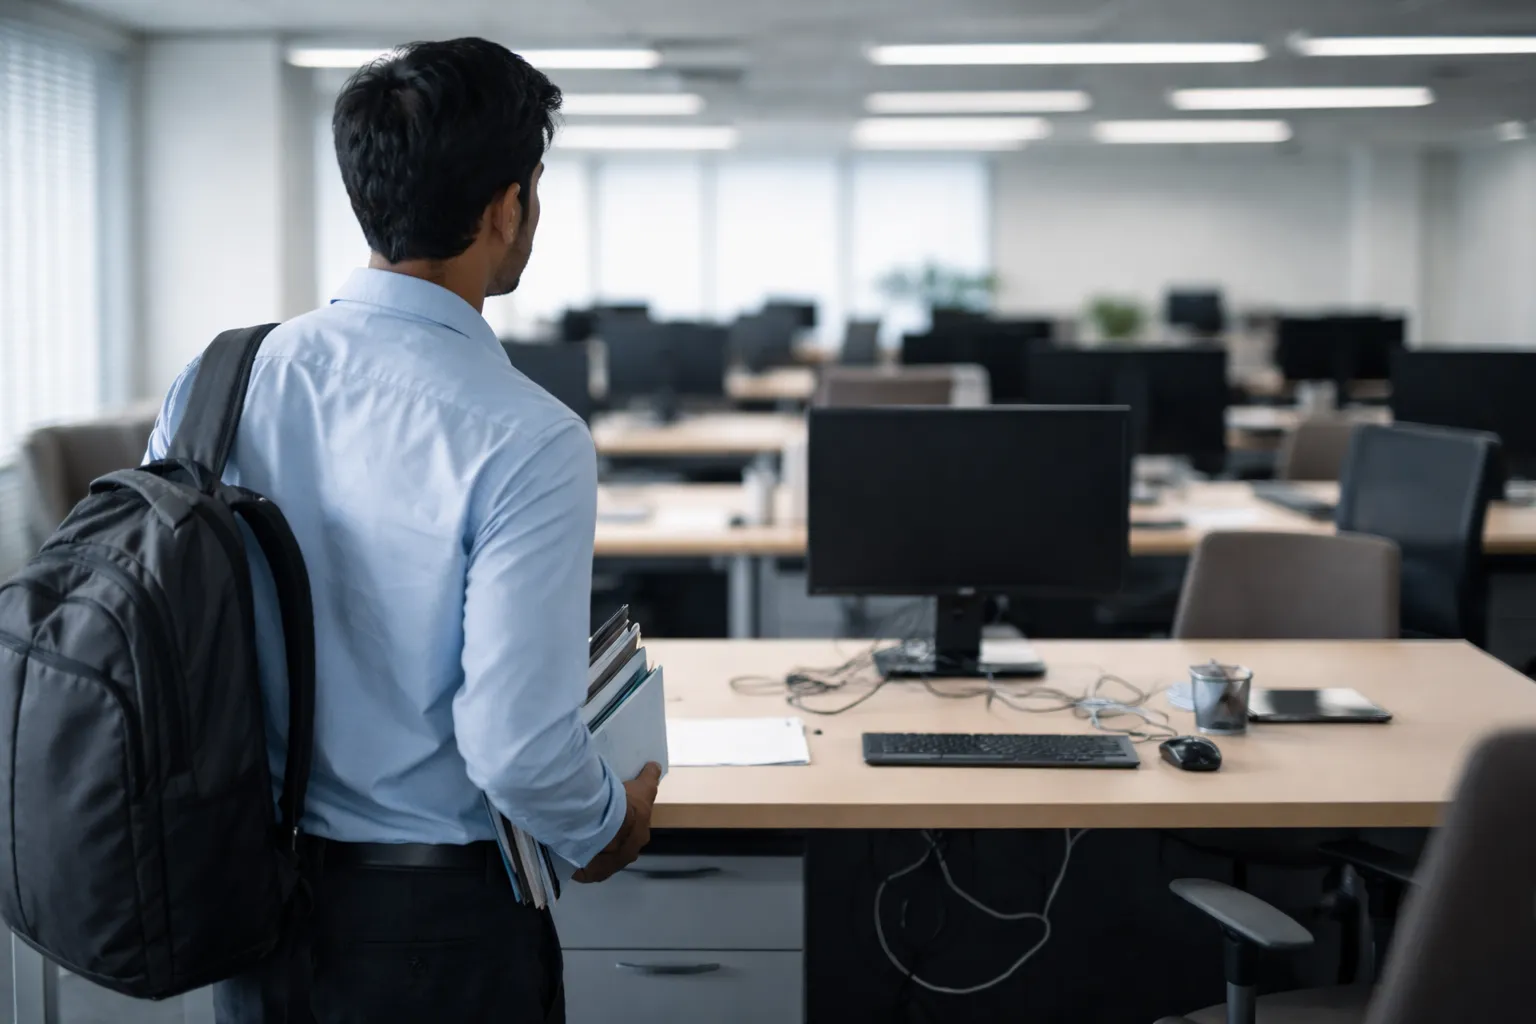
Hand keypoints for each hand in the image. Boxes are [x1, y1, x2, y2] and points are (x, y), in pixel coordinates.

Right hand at [574, 762, 661, 882]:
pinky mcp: (589, 873)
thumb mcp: (643, 788)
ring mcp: (608, 867)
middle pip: (618, 845)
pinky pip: (582, 865)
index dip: (626, 822)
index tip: (615, 813)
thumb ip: (649, 778)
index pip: (634, 831)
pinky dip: (577, 857)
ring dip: (593, 847)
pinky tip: (570, 846)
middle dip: (611, 836)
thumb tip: (656, 766)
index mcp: (640, 837)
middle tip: (596, 820)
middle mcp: (627, 855)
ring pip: (600, 856)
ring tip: (579, 831)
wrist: (602, 824)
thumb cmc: (625, 807)